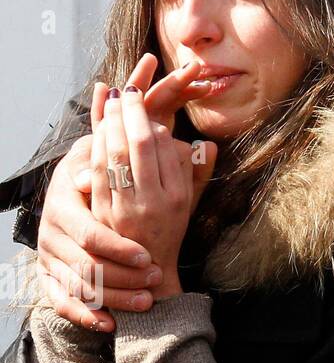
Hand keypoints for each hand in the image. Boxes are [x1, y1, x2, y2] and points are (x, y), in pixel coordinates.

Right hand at [36, 132, 160, 332]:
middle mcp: (50, 235)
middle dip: (122, 278)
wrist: (69, 186)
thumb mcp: (95, 160)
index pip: (90, 235)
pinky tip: (110, 324)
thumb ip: (100, 167)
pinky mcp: (47, 275)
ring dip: (113, 298)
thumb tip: (90, 177)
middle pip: (86, 267)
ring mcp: (47, 257)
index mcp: (61, 207)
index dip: (119, 249)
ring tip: (146, 302)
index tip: (148, 258)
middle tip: (155, 280)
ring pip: (78, 288)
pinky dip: (84, 316)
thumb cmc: (94, 171)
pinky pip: (61, 303)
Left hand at [90, 81, 216, 298]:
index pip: (161, 147)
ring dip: (110, 125)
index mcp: (176, 195)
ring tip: (109, 103)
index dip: (149, 119)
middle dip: (129, 113)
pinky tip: (96, 132)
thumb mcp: (192, 201)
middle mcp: (153, 201)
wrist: (145, 272)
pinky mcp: (104, 214)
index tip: (142, 101)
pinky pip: (99, 174)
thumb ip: (199, 171)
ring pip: (114, 157)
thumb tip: (208, 144)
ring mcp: (126, 208)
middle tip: (125, 91)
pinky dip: (96, 149)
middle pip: (137, 146)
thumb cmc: (171, 229)